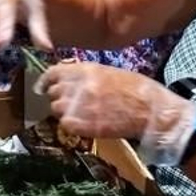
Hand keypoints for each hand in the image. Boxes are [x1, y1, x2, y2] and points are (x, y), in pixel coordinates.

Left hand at [36, 62, 195, 164]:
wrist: (151, 110)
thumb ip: (86, 75)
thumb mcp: (109, 72)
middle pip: (53, 92)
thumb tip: (69, 78)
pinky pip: (65, 125)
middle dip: (59, 97)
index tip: (44, 87)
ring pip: (57, 109)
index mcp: (84, 70)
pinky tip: (85, 124)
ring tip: (82, 114)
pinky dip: (72, 126)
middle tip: (72, 103)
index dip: (47, 81)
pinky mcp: (82, 125)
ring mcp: (78, 106)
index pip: (52, 73)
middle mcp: (76, 86)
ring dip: (65, 112)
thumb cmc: (137, 89)